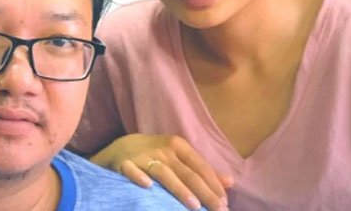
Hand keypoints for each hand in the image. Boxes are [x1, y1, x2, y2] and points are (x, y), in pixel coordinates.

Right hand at [90, 133, 233, 210]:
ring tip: (194, 206)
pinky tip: (148, 187)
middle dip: (204, 193)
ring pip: (164, 173)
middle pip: (187, 173)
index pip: (200, 166)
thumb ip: (202, 170)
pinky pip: (132, 170)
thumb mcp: (179, 158)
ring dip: (179, 189)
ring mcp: (143, 155)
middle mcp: (162, 149)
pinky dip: (139, 177)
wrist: (120, 147)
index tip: (225, 203)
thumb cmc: (155, 155)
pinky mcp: (124, 163)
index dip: (214, 185)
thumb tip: (230, 182)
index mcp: (178, 146)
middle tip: (218, 210)